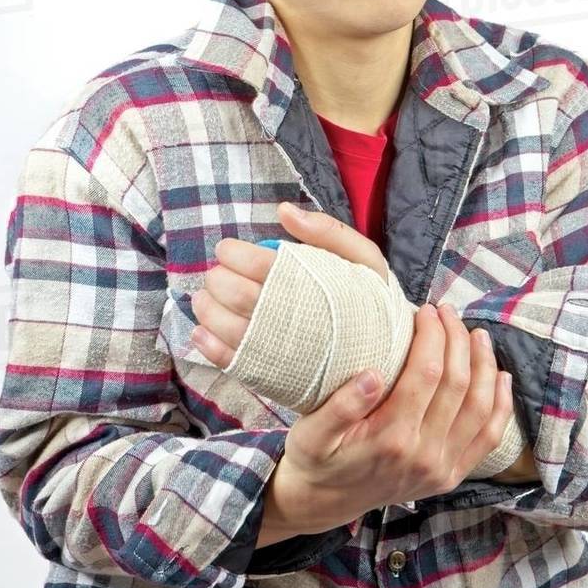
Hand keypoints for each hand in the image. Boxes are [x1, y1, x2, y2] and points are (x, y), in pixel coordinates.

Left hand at [191, 202, 387, 366]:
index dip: (234, 254)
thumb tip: (284, 210)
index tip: (227, 249)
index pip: (258, 265)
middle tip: (216, 272)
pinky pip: (233, 363)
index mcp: (310, 285)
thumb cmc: (371, 303)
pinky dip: (209, 346)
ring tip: (204, 298)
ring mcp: (280, 353)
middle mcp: (290, 321)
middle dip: (217, 279)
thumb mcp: (364, 259)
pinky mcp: (274, 377)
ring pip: (228, 328)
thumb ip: (327, 231)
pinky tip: (201, 332)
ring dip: (206, 310)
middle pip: (236, 295)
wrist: (387, 359)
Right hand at [279, 297, 513, 514]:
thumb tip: (373, 375)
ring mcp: (442, 469)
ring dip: (484, 365)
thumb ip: (340, 407)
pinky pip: (488, 438)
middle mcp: (424, 455)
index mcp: (391, 438)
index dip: (432, 335)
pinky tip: (501, 377)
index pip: (427, 373)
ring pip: (480, 408)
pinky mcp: (451, 477)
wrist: (324, 504)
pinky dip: (500, 406)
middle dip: (457, 339)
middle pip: (458, 384)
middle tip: (448, 311)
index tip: (426, 310)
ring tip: (478, 334)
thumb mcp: (310, 433)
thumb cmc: (315, 460)